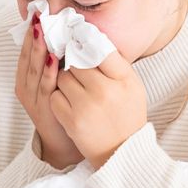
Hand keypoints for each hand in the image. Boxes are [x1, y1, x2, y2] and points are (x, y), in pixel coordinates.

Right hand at [14, 12, 83, 169]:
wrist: (66, 143)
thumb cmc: (66, 107)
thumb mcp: (57, 81)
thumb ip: (58, 61)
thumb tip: (67, 34)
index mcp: (27, 77)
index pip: (27, 50)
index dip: (31, 31)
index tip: (38, 12)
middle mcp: (26, 86)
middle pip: (28, 56)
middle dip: (33, 35)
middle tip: (39, 14)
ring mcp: (34, 98)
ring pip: (34, 69)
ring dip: (38, 48)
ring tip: (41, 29)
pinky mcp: (44, 108)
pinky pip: (46, 87)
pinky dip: (48, 72)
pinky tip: (52, 58)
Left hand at [50, 49, 147, 169]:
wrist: (122, 151)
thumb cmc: (127, 113)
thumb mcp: (132, 84)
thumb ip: (115, 62)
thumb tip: (91, 37)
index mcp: (123, 79)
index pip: (99, 48)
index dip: (85, 40)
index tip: (77, 35)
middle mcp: (104, 91)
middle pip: (76, 62)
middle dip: (72, 62)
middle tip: (75, 66)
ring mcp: (86, 107)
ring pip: (62, 77)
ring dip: (64, 79)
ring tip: (75, 87)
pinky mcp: (71, 120)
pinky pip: (54, 96)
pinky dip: (58, 96)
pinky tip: (69, 101)